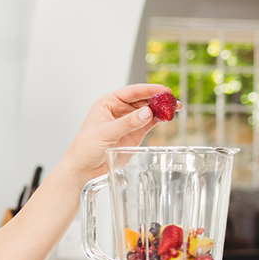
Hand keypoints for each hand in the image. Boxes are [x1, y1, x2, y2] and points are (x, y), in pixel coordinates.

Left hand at [60, 83, 176, 181]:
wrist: (83, 169)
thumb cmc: (85, 148)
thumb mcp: (106, 133)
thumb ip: (127, 123)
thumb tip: (146, 112)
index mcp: (107, 103)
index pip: (131, 92)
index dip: (149, 89)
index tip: (163, 90)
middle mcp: (118, 109)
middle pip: (143, 99)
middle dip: (158, 98)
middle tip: (173, 100)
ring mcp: (127, 121)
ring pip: (148, 110)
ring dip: (161, 109)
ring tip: (175, 108)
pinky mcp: (134, 133)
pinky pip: (149, 122)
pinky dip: (159, 119)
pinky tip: (168, 117)